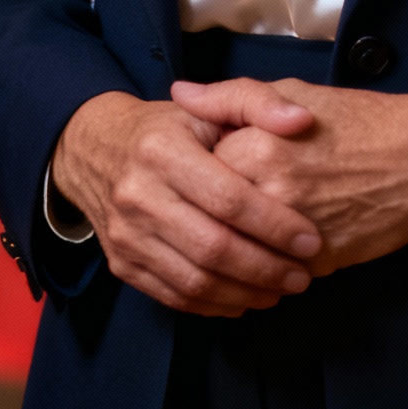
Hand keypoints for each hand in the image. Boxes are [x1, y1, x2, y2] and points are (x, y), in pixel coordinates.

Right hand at [51, 90, 322, 316]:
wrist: (96, 149)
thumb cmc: (169, 128)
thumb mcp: (210, 104)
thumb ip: (260, 103)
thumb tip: (302, 121)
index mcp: (162, 151)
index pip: (229, 198)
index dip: (275, 224)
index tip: (311, 240)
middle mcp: (137, 195)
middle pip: (212, 247)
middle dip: (266, 268)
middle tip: (302, 275)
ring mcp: (125, 234)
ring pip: (194, 281)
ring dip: (245, 293)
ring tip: (281, 288)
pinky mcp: (121, 263)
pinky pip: (173, 296)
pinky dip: (215, 305)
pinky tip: (244, 297)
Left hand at [170, 77, 407, 275]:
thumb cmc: (359, 121)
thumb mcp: (294, 91)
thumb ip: (231, 96)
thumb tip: (180, 93)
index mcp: (257, 147)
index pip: (197, 172)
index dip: (201, 172)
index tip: (212, 168)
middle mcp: (269, 193)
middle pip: (211, 217)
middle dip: (211, 216)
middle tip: (223, 205)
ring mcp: (291, 234)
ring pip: (236, 254)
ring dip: (231, 251)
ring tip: (239, 237)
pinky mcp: (314, 264)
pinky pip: (269, 274)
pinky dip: (264, 269)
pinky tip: (270, 255)